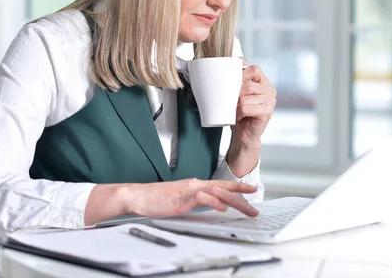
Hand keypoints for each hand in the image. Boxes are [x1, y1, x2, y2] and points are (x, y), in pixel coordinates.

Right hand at [127, 179, 258, 216]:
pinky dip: (214, 202)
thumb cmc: (155, 199)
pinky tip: (222, 208)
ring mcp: (189, 190)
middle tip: (255, 204)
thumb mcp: (181, 200)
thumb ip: (195, 201)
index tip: (251, 190)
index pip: (221, 184)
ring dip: (233, 200)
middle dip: (242, 195)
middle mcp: (195, 185)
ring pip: (217, 191)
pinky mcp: (181, 198)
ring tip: (246, 208)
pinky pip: (201, 198)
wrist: (137, 196)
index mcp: (195, 185)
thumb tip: (208, 206)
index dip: (237, 187)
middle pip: (224, 188)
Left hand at [231, 63, 276, 148]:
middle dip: (235, 93)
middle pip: (248, 84)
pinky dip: (238, 113)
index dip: (242, 74)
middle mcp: (270, 90)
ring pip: (245, 97)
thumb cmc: (239, 113)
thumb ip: (239, 76)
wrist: (243, 135)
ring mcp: (270, 101)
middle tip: (231, 101)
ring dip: (235, 105)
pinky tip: (239, 117)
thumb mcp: (237, 92)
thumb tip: (237, 58)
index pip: (254, 69)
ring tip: (235, 111)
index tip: (232, 82)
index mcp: (264, 82)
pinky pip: (247, 108)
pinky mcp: (267, 112)